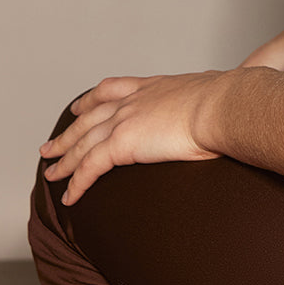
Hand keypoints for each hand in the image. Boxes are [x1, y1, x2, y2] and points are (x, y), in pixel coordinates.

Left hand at [39, 71, 225, 204]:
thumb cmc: (230, 102)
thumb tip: (234, 100)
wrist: (224, 106)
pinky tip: (68, 197)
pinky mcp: (122, 144)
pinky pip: (90, 167)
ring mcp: (125, 120)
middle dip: (68, 133)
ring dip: (64, 159)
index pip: (111, 89)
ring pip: (83, 142)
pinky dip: (76, 182)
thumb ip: (212, 100)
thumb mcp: (216, 94)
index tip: (78, 106)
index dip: (91, 99)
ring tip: (50, 173)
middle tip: (50, 146)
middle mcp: (133, 100)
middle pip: (88, 117)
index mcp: (153, 87)